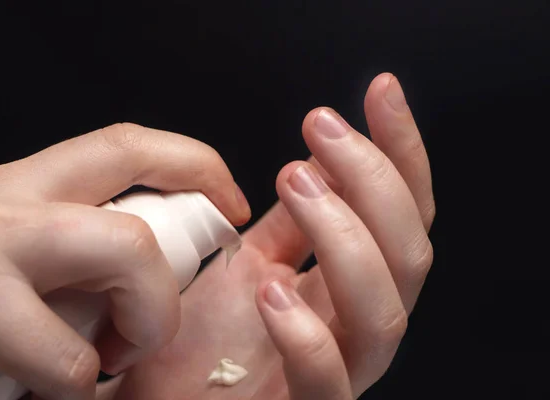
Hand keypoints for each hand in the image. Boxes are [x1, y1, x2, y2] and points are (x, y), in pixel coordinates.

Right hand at [0, 124, 249, 399]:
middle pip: (128, 247)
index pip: (127, 148)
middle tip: (140, 337)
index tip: (232, 203)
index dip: (197, 166)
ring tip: (44, 376)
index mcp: (15, 189)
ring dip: (75, 385)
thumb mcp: (2, 227)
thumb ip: (65, 232)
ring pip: (73, 364)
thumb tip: (145, 251)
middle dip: (156, 307)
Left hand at [112, 73, 434, 398]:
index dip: (399, 152)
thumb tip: (314, 163)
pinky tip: (268, 289)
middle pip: (409, 253)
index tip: (379, 93)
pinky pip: (328, 383)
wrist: (158, 398)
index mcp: (342, 285)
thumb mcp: (244, 262)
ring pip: (384, 312)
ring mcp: (335, 371)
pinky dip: (307, 333)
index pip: (399, 214)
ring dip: (346, 236)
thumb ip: (286, 225)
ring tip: (297, 182)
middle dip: (373, 180)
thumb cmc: (197, 340)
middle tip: (320, 129)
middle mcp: (350, 323)